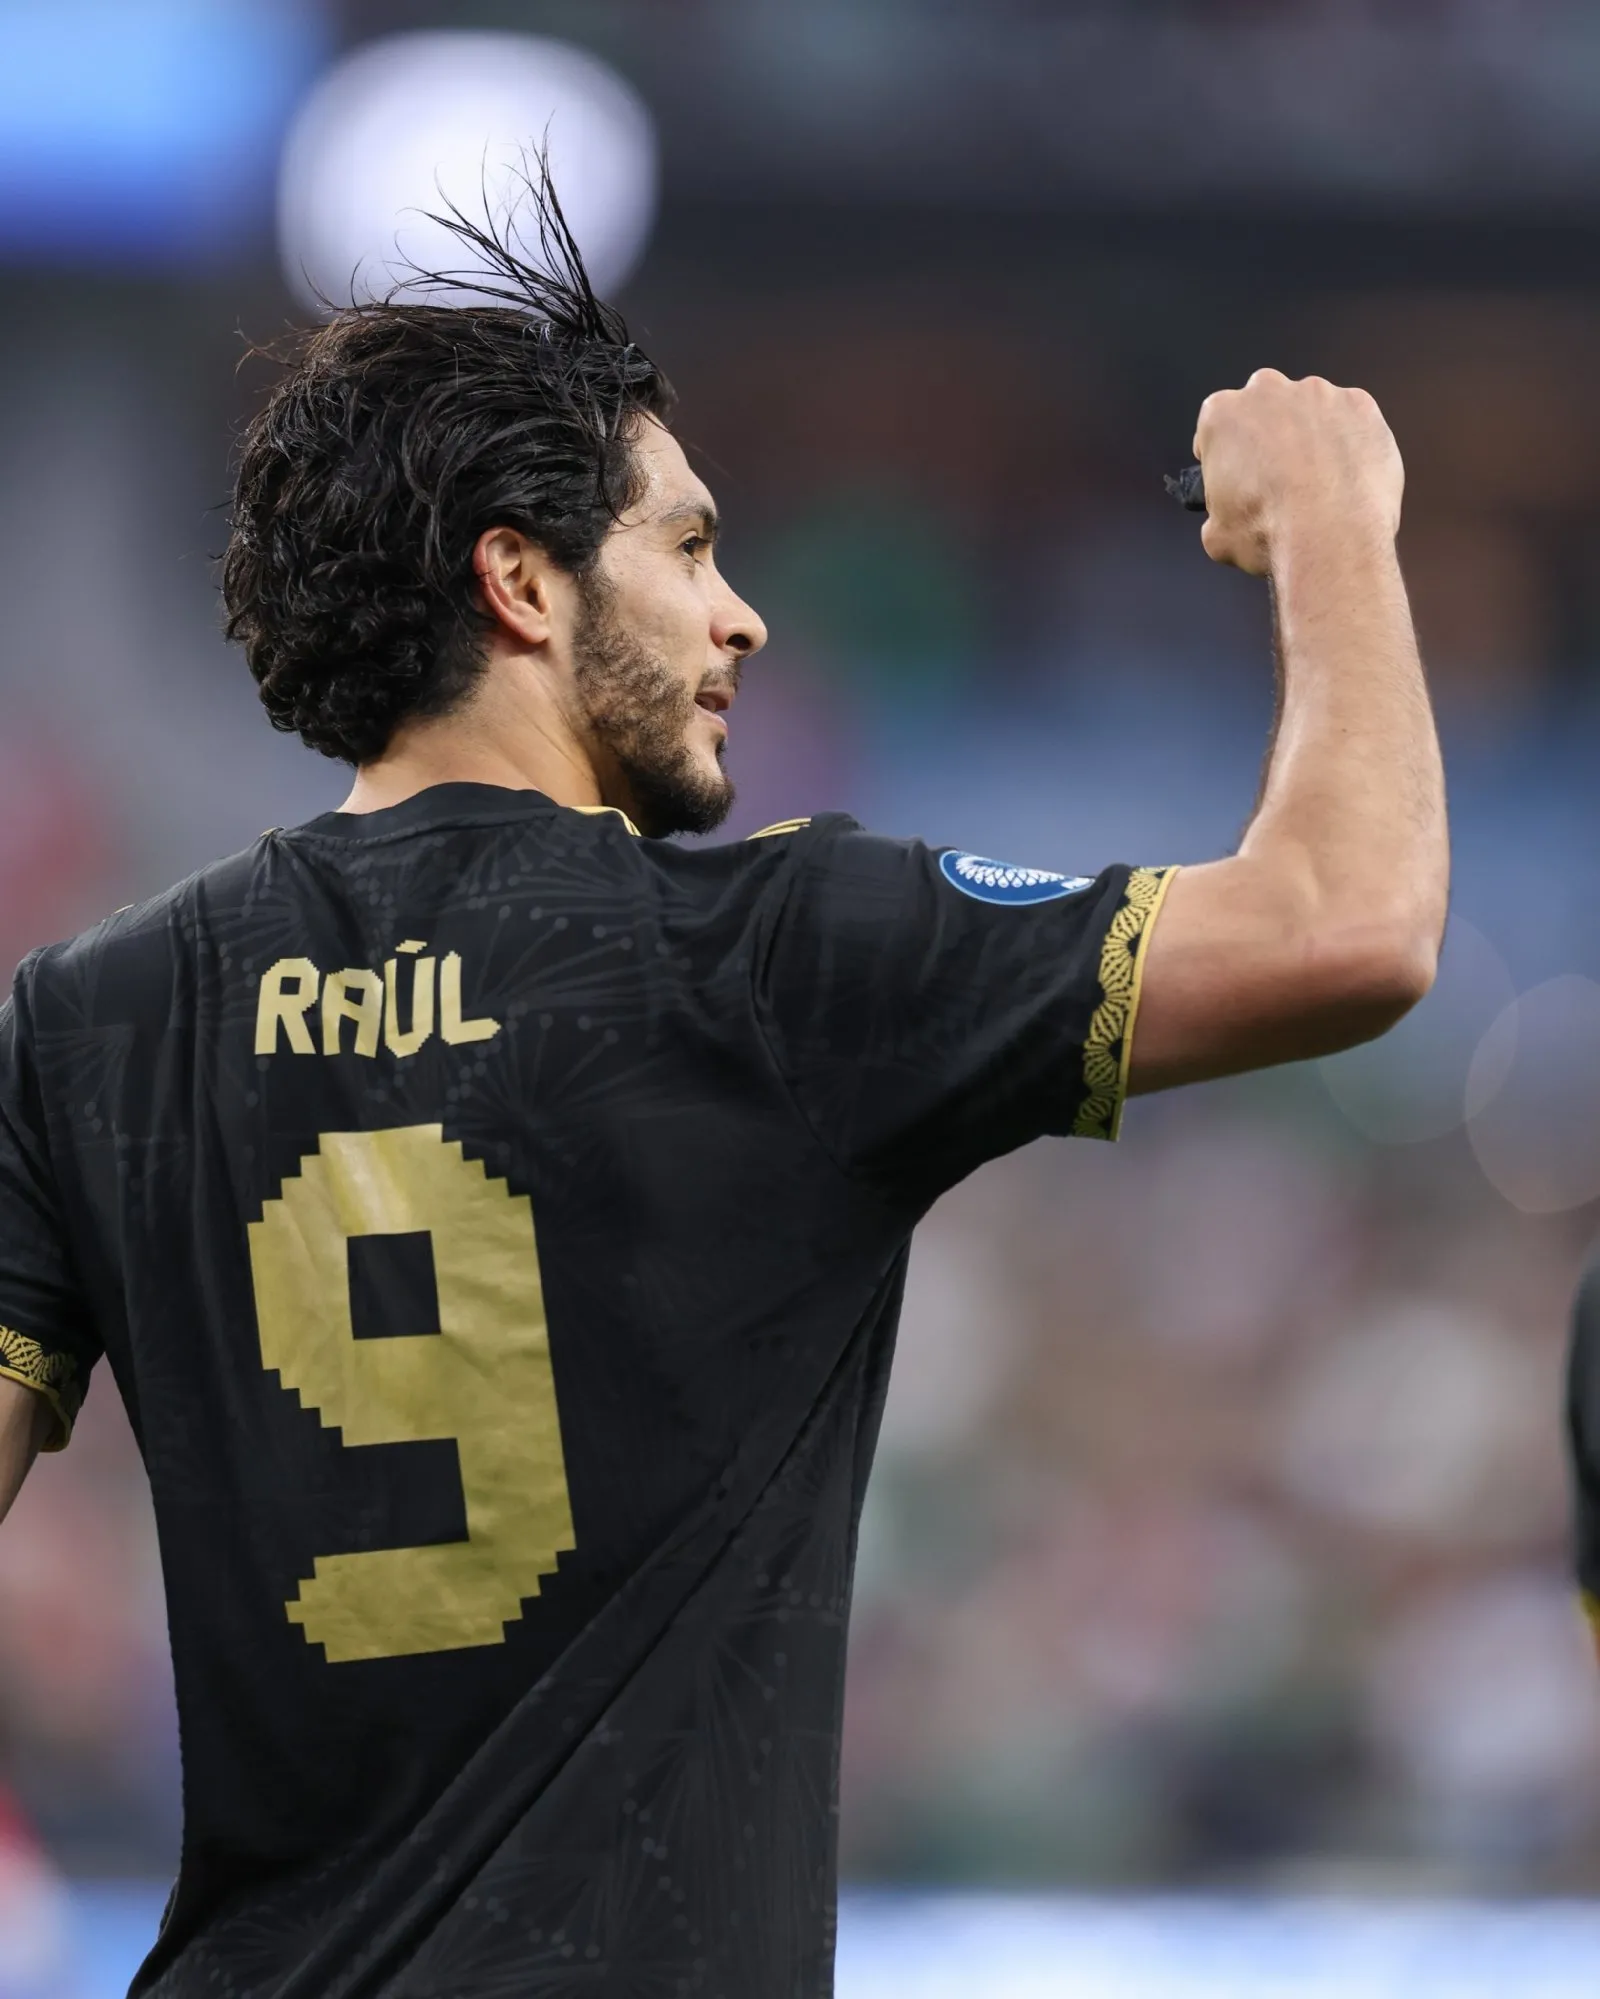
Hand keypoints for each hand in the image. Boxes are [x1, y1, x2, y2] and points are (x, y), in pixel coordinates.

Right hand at [1194, 369, 1402, 576]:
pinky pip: (1351, 418)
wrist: (1331, 538)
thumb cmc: (1270, 534)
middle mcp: (1268, 391)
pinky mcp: (1359, 404)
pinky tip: (1347, 475)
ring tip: (1319, 481)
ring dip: (1311, 435)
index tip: (1237, 476)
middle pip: (1264, 406)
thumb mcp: (1217, 535)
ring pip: (1310, 410)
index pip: (1217, 427)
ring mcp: (1318, 393)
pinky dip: (1349, 440)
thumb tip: (1229, 518)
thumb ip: (1219, 512)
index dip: (1226, 455)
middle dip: (1269, 434)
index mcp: (1222, 415)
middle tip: (1277, 477)